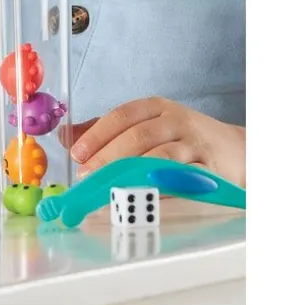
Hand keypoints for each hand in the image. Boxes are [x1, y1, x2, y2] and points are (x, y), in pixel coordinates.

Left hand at [61, 96, 245, 187]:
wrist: (239, 152)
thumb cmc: (184, 140)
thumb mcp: (148, 127)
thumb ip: (108, 131)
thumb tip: (66, 137)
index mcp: (155, 108)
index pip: (121, 115)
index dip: (97, 134)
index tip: (76, 153)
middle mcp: (176, 121)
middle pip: (137, 136)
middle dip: (108, 156)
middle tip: (87, 175)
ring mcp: (195, 144)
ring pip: (160, 158)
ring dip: (130, 174)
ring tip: (108, 188)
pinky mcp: (211, 170)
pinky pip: (184, 180)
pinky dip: (161, 189)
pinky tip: (143, 197)